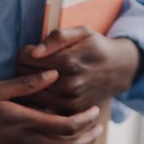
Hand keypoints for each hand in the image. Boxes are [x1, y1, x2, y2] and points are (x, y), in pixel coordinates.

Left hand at [16, 27, 142, 114]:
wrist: (119, 70)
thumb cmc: (96, 47)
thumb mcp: (82, 32)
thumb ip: (57, 37)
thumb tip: (34, 52)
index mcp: (69, 61)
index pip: (25, 58)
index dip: (25, 51)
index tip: (34, 51)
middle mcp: (68, 84)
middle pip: (24, 76)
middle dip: (25, 67)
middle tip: (36, 62)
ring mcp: (69, 101)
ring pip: (30, 93)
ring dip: (30, 83)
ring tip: (40, 74)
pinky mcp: (70, 111)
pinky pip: (41, 105)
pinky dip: (39, 96)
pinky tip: (46, 87)